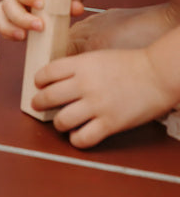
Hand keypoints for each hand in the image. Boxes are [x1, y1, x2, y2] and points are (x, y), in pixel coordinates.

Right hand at [0, 0, 86, 39]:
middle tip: (40, 26)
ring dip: (9, 27)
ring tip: (23, 37)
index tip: (41, 5)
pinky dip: (9, 33)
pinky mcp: (17, 18)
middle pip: (8, 3)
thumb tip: (76, 8)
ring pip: (0, 14)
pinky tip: (22, 39)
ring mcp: (15, 4)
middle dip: (21, 18)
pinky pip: (4, 24)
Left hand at [31, 46, 177, 147]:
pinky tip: (77, 136)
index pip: (47, 72)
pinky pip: (83, 138)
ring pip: (62, 120)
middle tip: (38, 105)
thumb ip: (79, 67)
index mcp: (81, 65)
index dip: (38, 80)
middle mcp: (85, 84)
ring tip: (61, 122)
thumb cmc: (132, 64)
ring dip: (58, 123)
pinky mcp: (110, 124)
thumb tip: (60, 78)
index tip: (38, 85)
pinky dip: (76, 139)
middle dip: (39, 103)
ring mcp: (97, 105)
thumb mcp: (99, 57)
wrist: (158, 74)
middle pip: (48, 97)